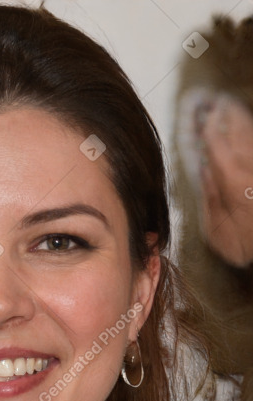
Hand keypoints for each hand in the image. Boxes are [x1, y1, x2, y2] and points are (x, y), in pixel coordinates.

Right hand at [200, 95, 252, 267]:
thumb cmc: (247, 247)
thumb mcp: (217, 229)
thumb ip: (210, 196)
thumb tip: (204, 171)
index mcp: (231, 180)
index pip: (216, 143)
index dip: (209, 127)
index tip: (204, 116)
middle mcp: (251, 169)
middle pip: (239, 133)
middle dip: (228, 116)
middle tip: (220, 103)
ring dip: (243, 122)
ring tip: (234, 109)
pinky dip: (252, 138)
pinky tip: (248, 132)